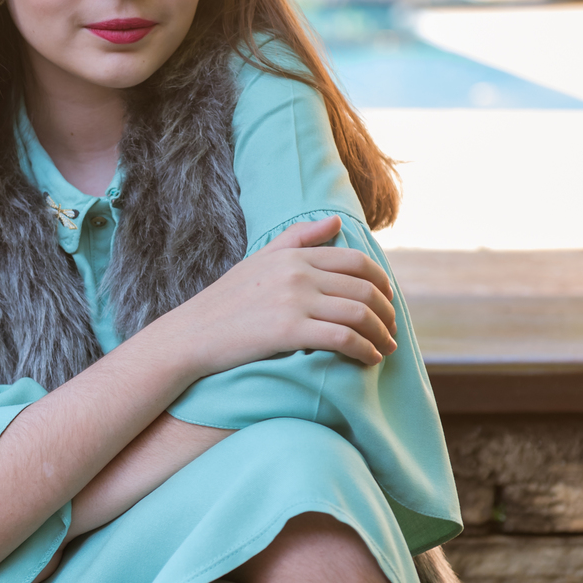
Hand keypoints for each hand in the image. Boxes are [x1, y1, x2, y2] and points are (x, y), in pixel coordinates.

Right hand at [166, 215, 398, 374]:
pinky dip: (365, 349)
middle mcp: (297, 273)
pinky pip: (342, 338)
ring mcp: (293, 301)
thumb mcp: (260, 260)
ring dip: (381, 333)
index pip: (356, 262)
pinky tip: (370, 359)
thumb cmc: (224, 302)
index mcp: (293, 256)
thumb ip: (299, 238)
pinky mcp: (287, 331)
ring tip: (386, 347)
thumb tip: (336, 222)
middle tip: (392, 330)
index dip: (381, 282)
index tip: (387, 302)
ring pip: (359, 313)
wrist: (190, 336)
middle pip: (364, 288)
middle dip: (387, 312)